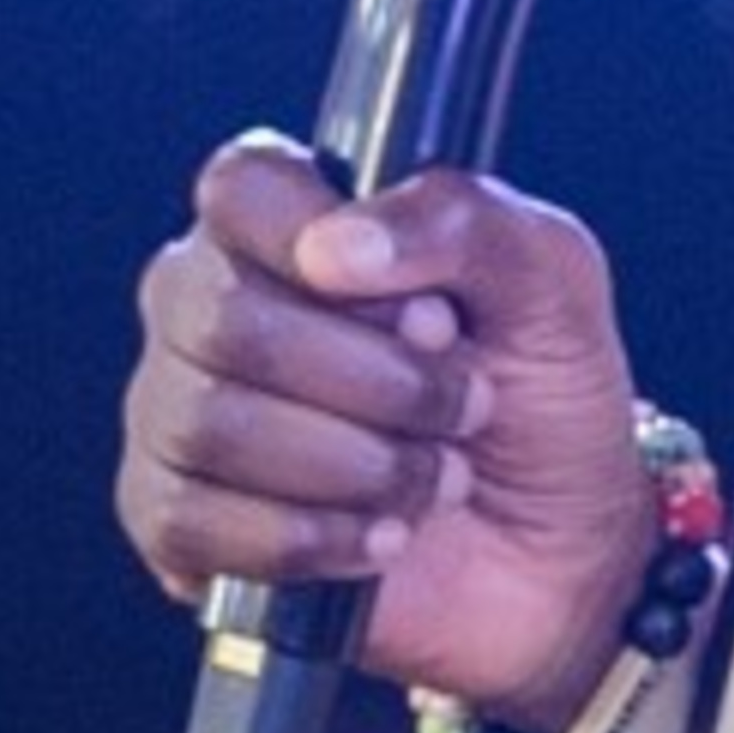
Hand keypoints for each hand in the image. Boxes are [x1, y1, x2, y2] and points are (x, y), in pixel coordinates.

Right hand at [119, 131, 654, 720]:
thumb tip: (335, 246)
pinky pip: (189, 523)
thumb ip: (463, 222)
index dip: (326, 245)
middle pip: (221, 318)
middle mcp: (214, 304)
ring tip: (437, 474)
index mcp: (295, 219)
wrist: (559, 546)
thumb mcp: (551, 278)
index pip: (242, 186)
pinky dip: (309, 536)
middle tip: (463, 402)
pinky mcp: (174, 524)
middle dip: (375, 379)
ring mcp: (179, 413)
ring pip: (208, 423)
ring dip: (356, 463)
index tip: (434, 308)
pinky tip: (380, 534)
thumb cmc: (542, 390)